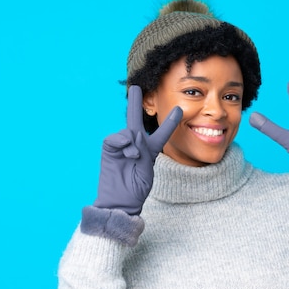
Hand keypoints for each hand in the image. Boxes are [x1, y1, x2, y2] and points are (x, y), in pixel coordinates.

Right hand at [93, 85, 181, 214]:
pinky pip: (115, 138)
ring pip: (128, 131)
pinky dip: (121, 141)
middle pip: (136, 120)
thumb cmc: (136, 189)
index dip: (170, 123)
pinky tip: (126, 151)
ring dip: (133, 141)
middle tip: (135, 87)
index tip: (179, 110)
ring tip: (134, 156)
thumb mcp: (148, 168)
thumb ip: (144, 148)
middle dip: (135, 103)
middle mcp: (135, 144)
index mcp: (149, 150)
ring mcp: (121, 146)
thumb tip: (132, 133)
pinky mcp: (109, 149)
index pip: (161, 134)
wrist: (121, 201)